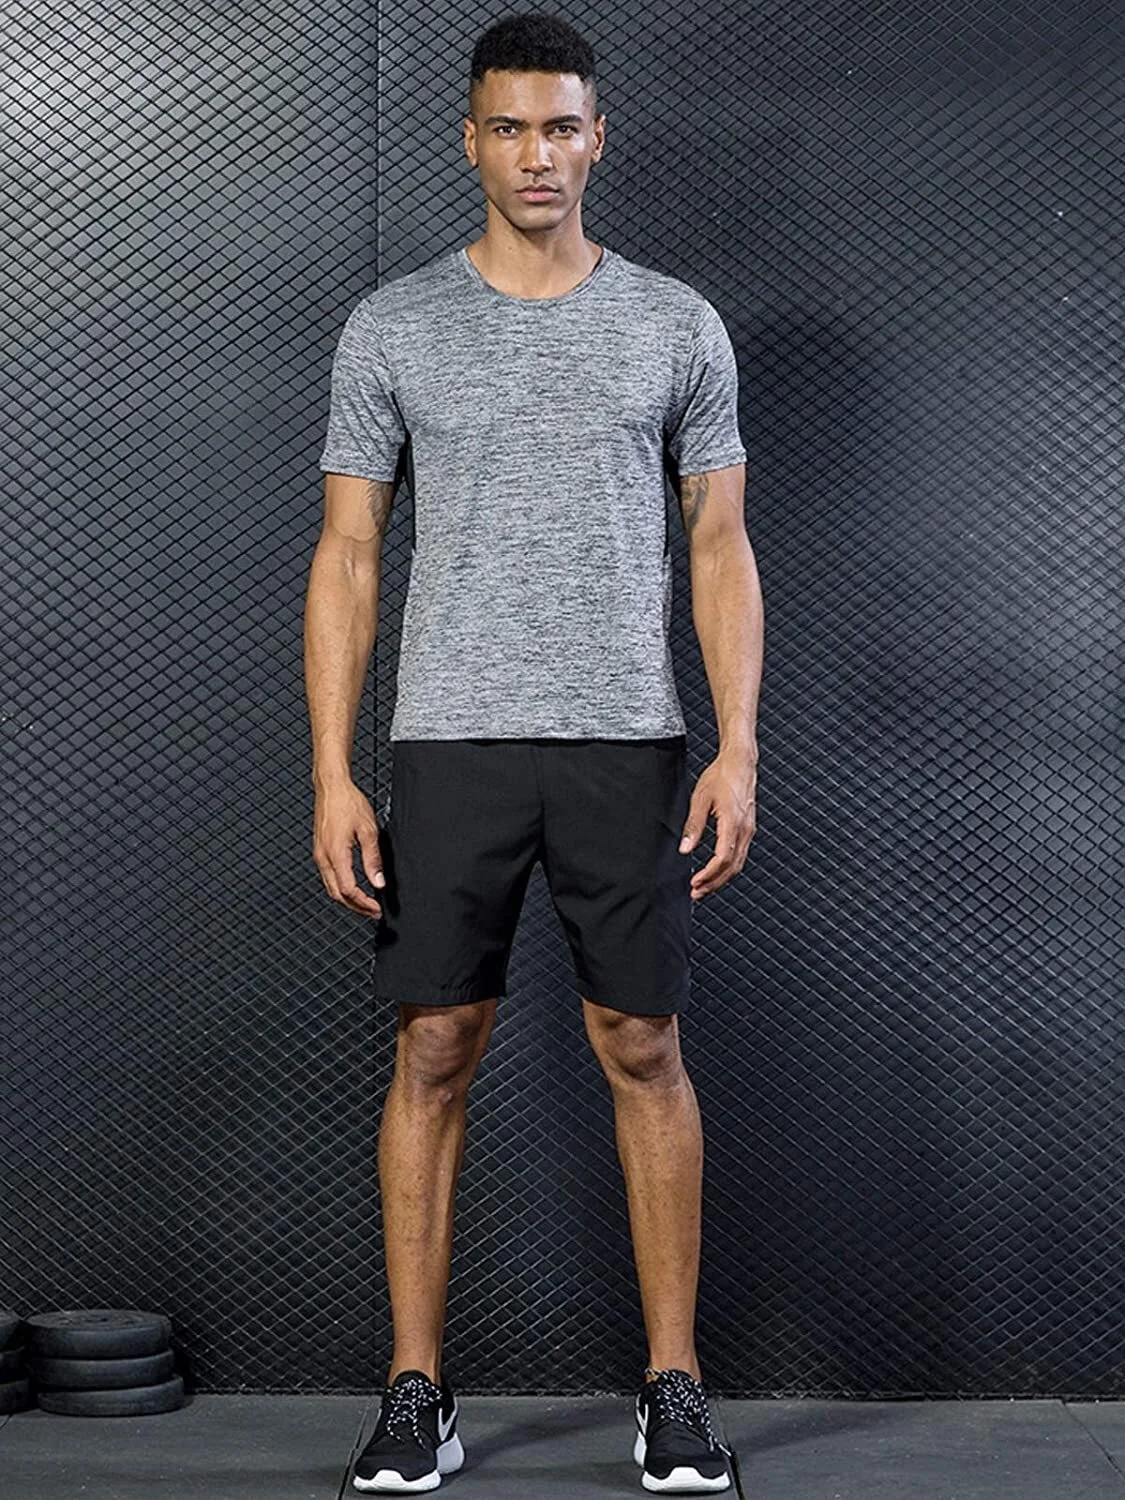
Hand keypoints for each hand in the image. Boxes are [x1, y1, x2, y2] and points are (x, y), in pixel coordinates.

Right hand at [312, 779, 386, 917]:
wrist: (331, 788)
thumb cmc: (348, 803)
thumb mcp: (369, 831)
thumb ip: (373, 860)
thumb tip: (378, 882)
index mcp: (336, 854)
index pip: (348, 890)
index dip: (364, 903)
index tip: (377, 908)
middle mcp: (324, 858)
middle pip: (338, 895)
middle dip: (356, 907)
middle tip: (373, 911)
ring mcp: (319, 855)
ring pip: (331, 888)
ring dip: (348, 899)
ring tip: (365, 903)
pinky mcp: (320, 851)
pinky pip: (328, 877)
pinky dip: (341, 888)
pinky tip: (352, 888)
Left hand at [678, 747, 757, 900]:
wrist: (740, 763)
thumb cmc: (721, 776)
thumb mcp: (700, 799)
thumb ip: (693, 826)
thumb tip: (685, 849)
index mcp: (733, 823)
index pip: (722, 859)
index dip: (708, 875)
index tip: (695, 883)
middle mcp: (745, 830)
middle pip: (732, 867)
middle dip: (714, 883)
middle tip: (697, 892)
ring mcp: (748, 830)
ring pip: (738, 863)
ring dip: (721, 878)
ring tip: (704, 886)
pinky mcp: (748, 828)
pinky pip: (740, 854)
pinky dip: (728, 867)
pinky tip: (716, 870)